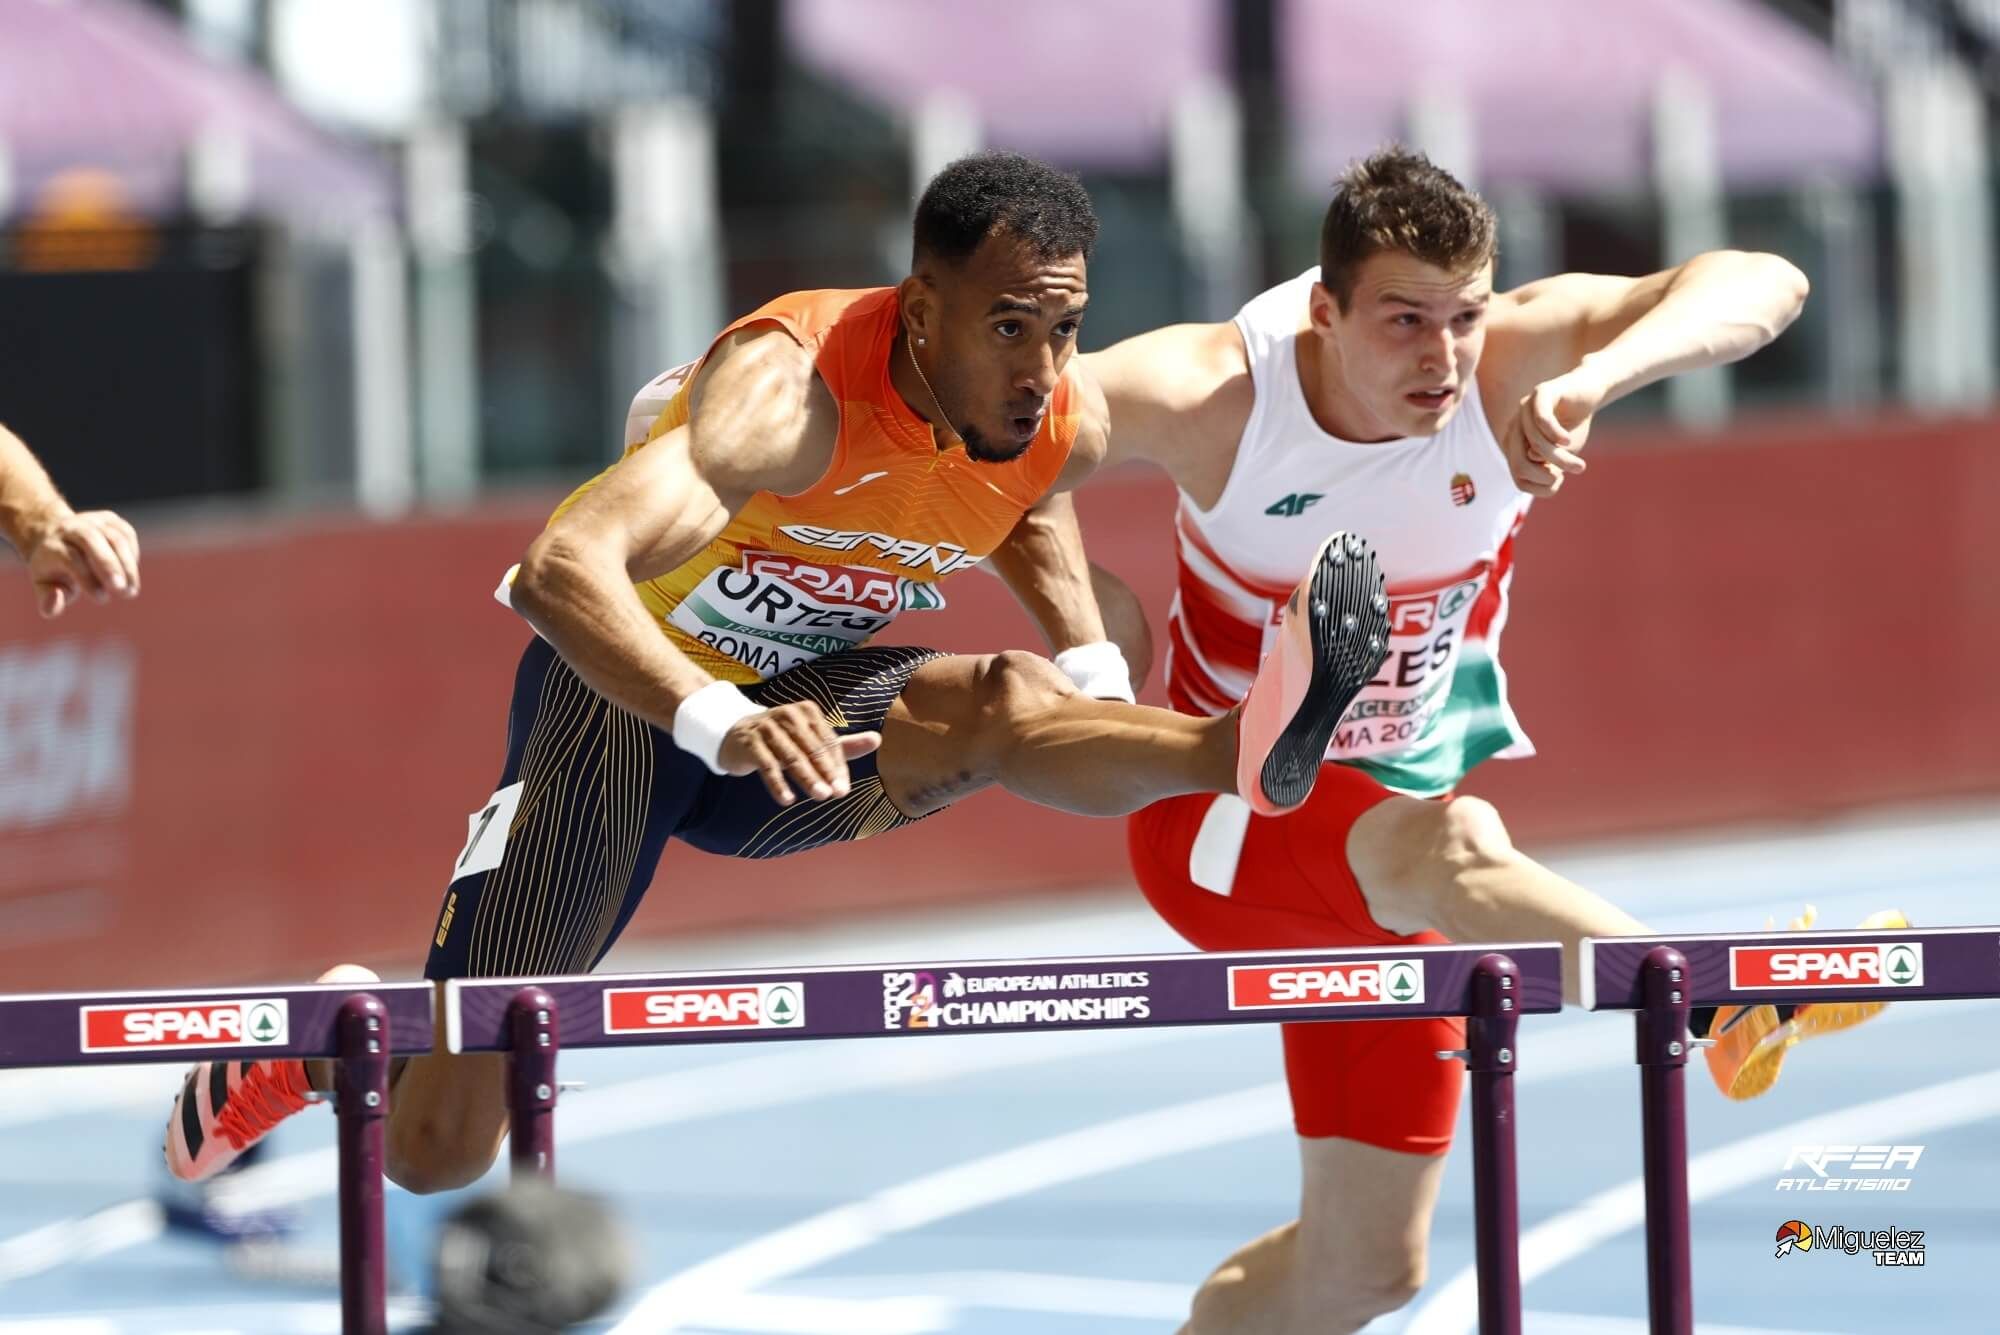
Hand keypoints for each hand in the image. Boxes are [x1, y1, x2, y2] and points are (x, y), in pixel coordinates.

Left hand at [26, 510, 140, 617]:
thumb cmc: (54, 570)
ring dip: (128, 565)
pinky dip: (132, 555)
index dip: (87, 578)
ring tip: (131, 591)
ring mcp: (91, 520)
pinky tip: (129, 574)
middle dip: (110, 565)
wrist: (57, 538)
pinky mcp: (110, 519)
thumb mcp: (44, 587)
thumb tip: (57, 599)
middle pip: (91, 539)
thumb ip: (48, 601)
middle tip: (123, 591)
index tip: (101, 599)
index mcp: (51, 546)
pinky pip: (126, 535)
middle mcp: (70, 528)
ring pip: (114, 537)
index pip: (70, 558)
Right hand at [718, 700, 880, 805]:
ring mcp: (767, 727)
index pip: (828, 742)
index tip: (843, 789)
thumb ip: (844, 745)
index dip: (837, 766)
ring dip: (807, 778)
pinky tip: (787, 800)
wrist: (735, 734)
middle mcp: (788, 715)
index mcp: (808, 712)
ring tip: (820, 796)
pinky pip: (766, 764)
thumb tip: (878, 740)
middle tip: (838, 794)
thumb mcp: (812, 741)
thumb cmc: (782, 739)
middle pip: (812, 748)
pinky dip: (778, 783)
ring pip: (791, 756)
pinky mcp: (749, 742)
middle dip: (826, 772)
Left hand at [1504, 366, 1607, 497]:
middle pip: (1519, 463)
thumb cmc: (1574, 425)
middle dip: (1546, 475)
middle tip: (1573, 472)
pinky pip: (1540, 419)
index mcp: (1516, 446)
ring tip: (1579, 464)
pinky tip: (1567, 440)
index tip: (1560, 480)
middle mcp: (1515, 427)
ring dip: (1559, 456)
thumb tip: (1532, 456)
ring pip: (1534, 442)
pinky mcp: (1541, 392)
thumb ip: (1549, 462)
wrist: (1590, 391)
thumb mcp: (1564, 452)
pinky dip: (1554, 434)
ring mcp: (1524, 409)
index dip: (1540, 486)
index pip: (1518, 477)